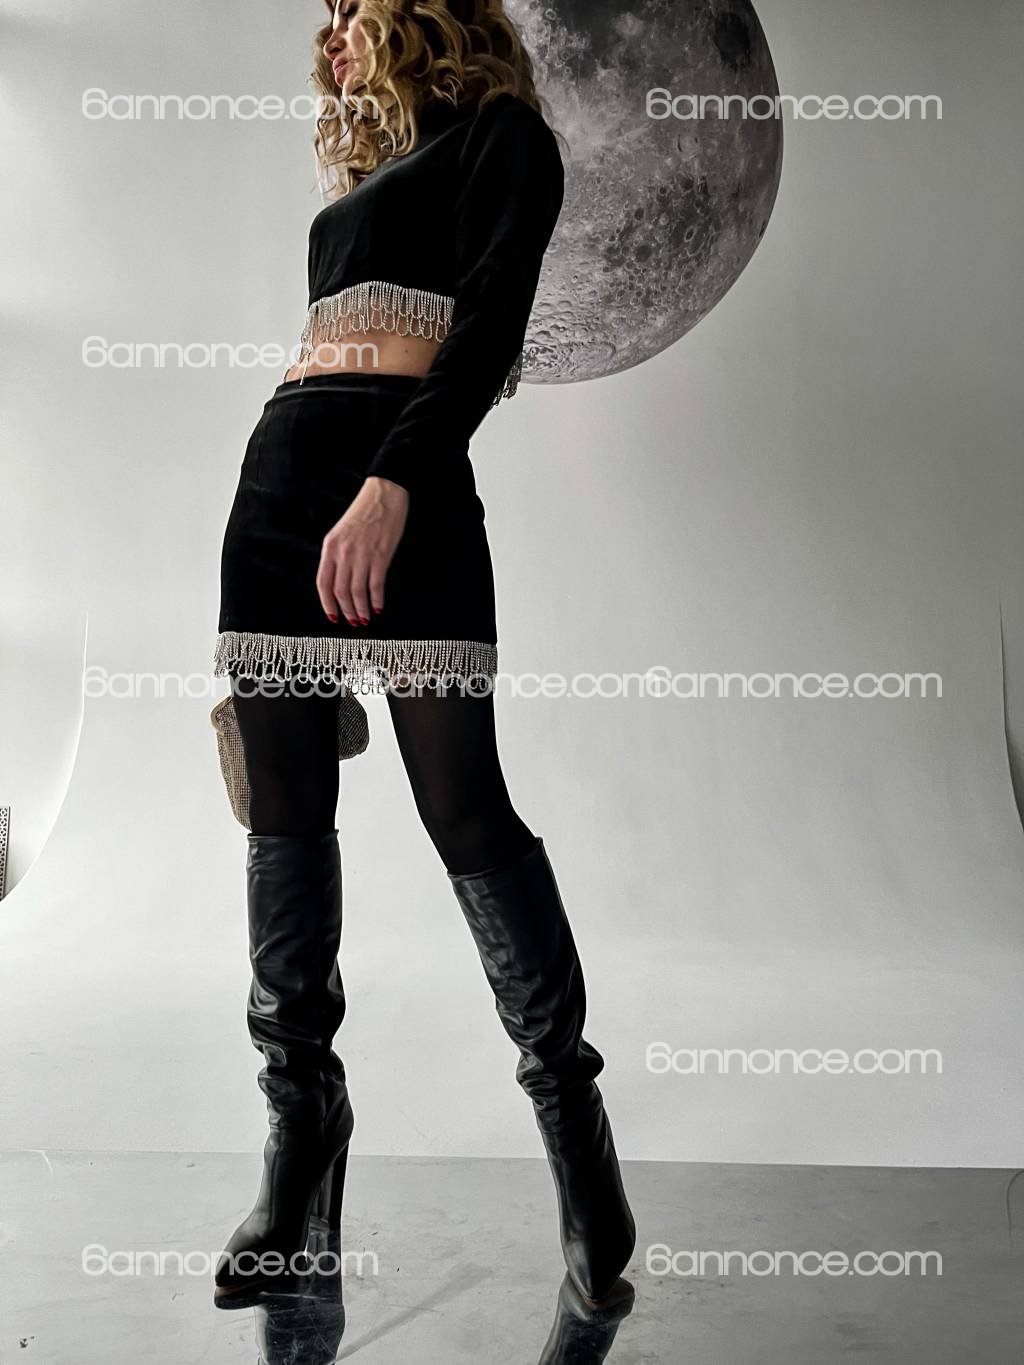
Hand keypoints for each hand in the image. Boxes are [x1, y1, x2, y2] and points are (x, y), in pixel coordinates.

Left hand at [316, 476, 408, 625]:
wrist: (384, 495)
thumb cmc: (364, 512)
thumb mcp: (341, 532)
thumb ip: (337, 555)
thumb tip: (339, 581)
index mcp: (331, 547)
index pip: (323, 583)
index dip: (327, 604)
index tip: (332, 616)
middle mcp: (344, 553)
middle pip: (340, 591)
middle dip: (346, 611)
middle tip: (352, 621)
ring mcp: (363, 555)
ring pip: (357, 592)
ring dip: (360, 609)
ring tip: (364, 618)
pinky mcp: (381, 556)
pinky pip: (376, 585)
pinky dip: (376, 600)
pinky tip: (378, 607)